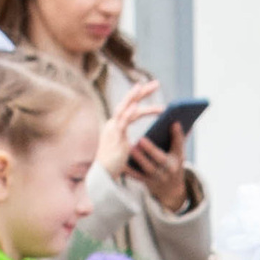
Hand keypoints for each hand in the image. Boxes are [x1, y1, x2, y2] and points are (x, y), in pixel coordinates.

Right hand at [94, 75, 164, 189]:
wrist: (103, 176)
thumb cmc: (115, 165)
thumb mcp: (126, 149)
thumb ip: (134, 140)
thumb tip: (151, 136)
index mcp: (115, 126)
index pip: (128, 107)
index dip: (137, 96)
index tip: (145, 87)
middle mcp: (112, 124)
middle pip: (127, 102)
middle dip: (141, 92)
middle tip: (156, 83)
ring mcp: (113, 129)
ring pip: (125, 108)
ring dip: (136, 97)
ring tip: (146, 87)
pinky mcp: (115, 137)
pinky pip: (122, 122)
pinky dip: (129, 112)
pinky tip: (136, 106)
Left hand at [127, 125, 192, 214]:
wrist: (170, 190)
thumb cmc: (173, 164)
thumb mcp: (179, 154)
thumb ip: (177, 139)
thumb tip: (177, 122)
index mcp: (177, 160)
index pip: (179, 146)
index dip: (177, 136)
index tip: (173, 123)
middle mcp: (168, 169)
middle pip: (161, 159)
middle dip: (151, 150)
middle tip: (141, 139)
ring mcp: (157, 177)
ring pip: (148, 168)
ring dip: (139, 159)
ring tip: (130, 148)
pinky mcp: (146, 182)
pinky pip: (137, 176)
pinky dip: (129, 170)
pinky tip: (122, 162)